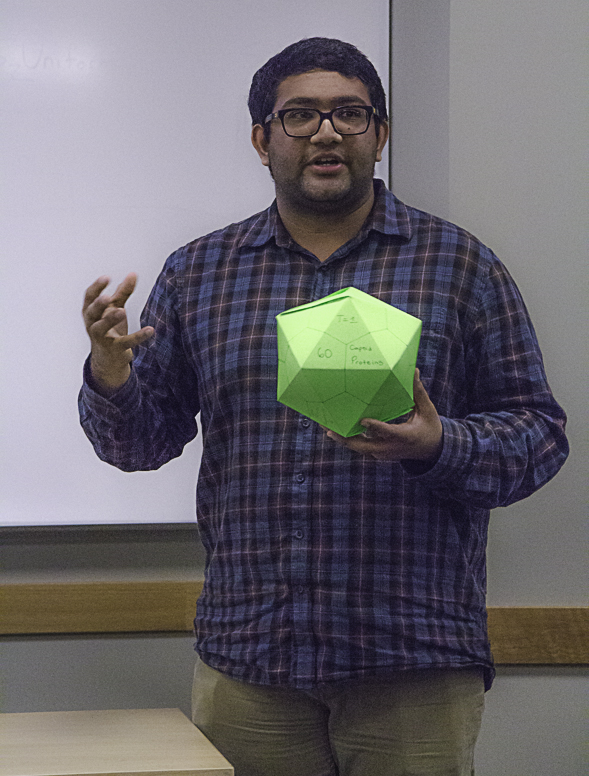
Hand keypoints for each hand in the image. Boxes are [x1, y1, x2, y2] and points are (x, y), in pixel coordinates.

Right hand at [82, 273, 153, 393]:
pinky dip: (138, 336)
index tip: (106, 277)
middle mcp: (92, 324)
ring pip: (101, 328)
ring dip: (110, 319)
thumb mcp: (115, 309)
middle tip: (108, 297)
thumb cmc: (110, 329)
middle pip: (91, 313)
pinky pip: (126, 342)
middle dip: (98, 304)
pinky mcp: (115, 349)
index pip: (89, 297)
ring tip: (122, 311)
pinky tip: (150, 330)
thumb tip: (133, 274)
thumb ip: (123, 292)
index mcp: (91, 312)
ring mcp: (102, 338)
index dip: (96, 287)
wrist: (109, 359)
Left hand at [325, 369, 442, 461]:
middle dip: (346, 437)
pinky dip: (346, 439)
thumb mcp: (427, 410)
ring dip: (341, 438)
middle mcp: (390, 448)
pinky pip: (359, 446)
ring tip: (325, 425)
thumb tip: (413, 370)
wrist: (430, 452)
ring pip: (358, 447)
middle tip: (329, 427)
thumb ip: (417, 391)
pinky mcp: (377, 453)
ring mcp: (382, 453)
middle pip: (365, 445)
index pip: (388, 432)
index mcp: (404, 437)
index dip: (375, 427)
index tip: (362, 420)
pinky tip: (333, 429)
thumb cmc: (429, 427)